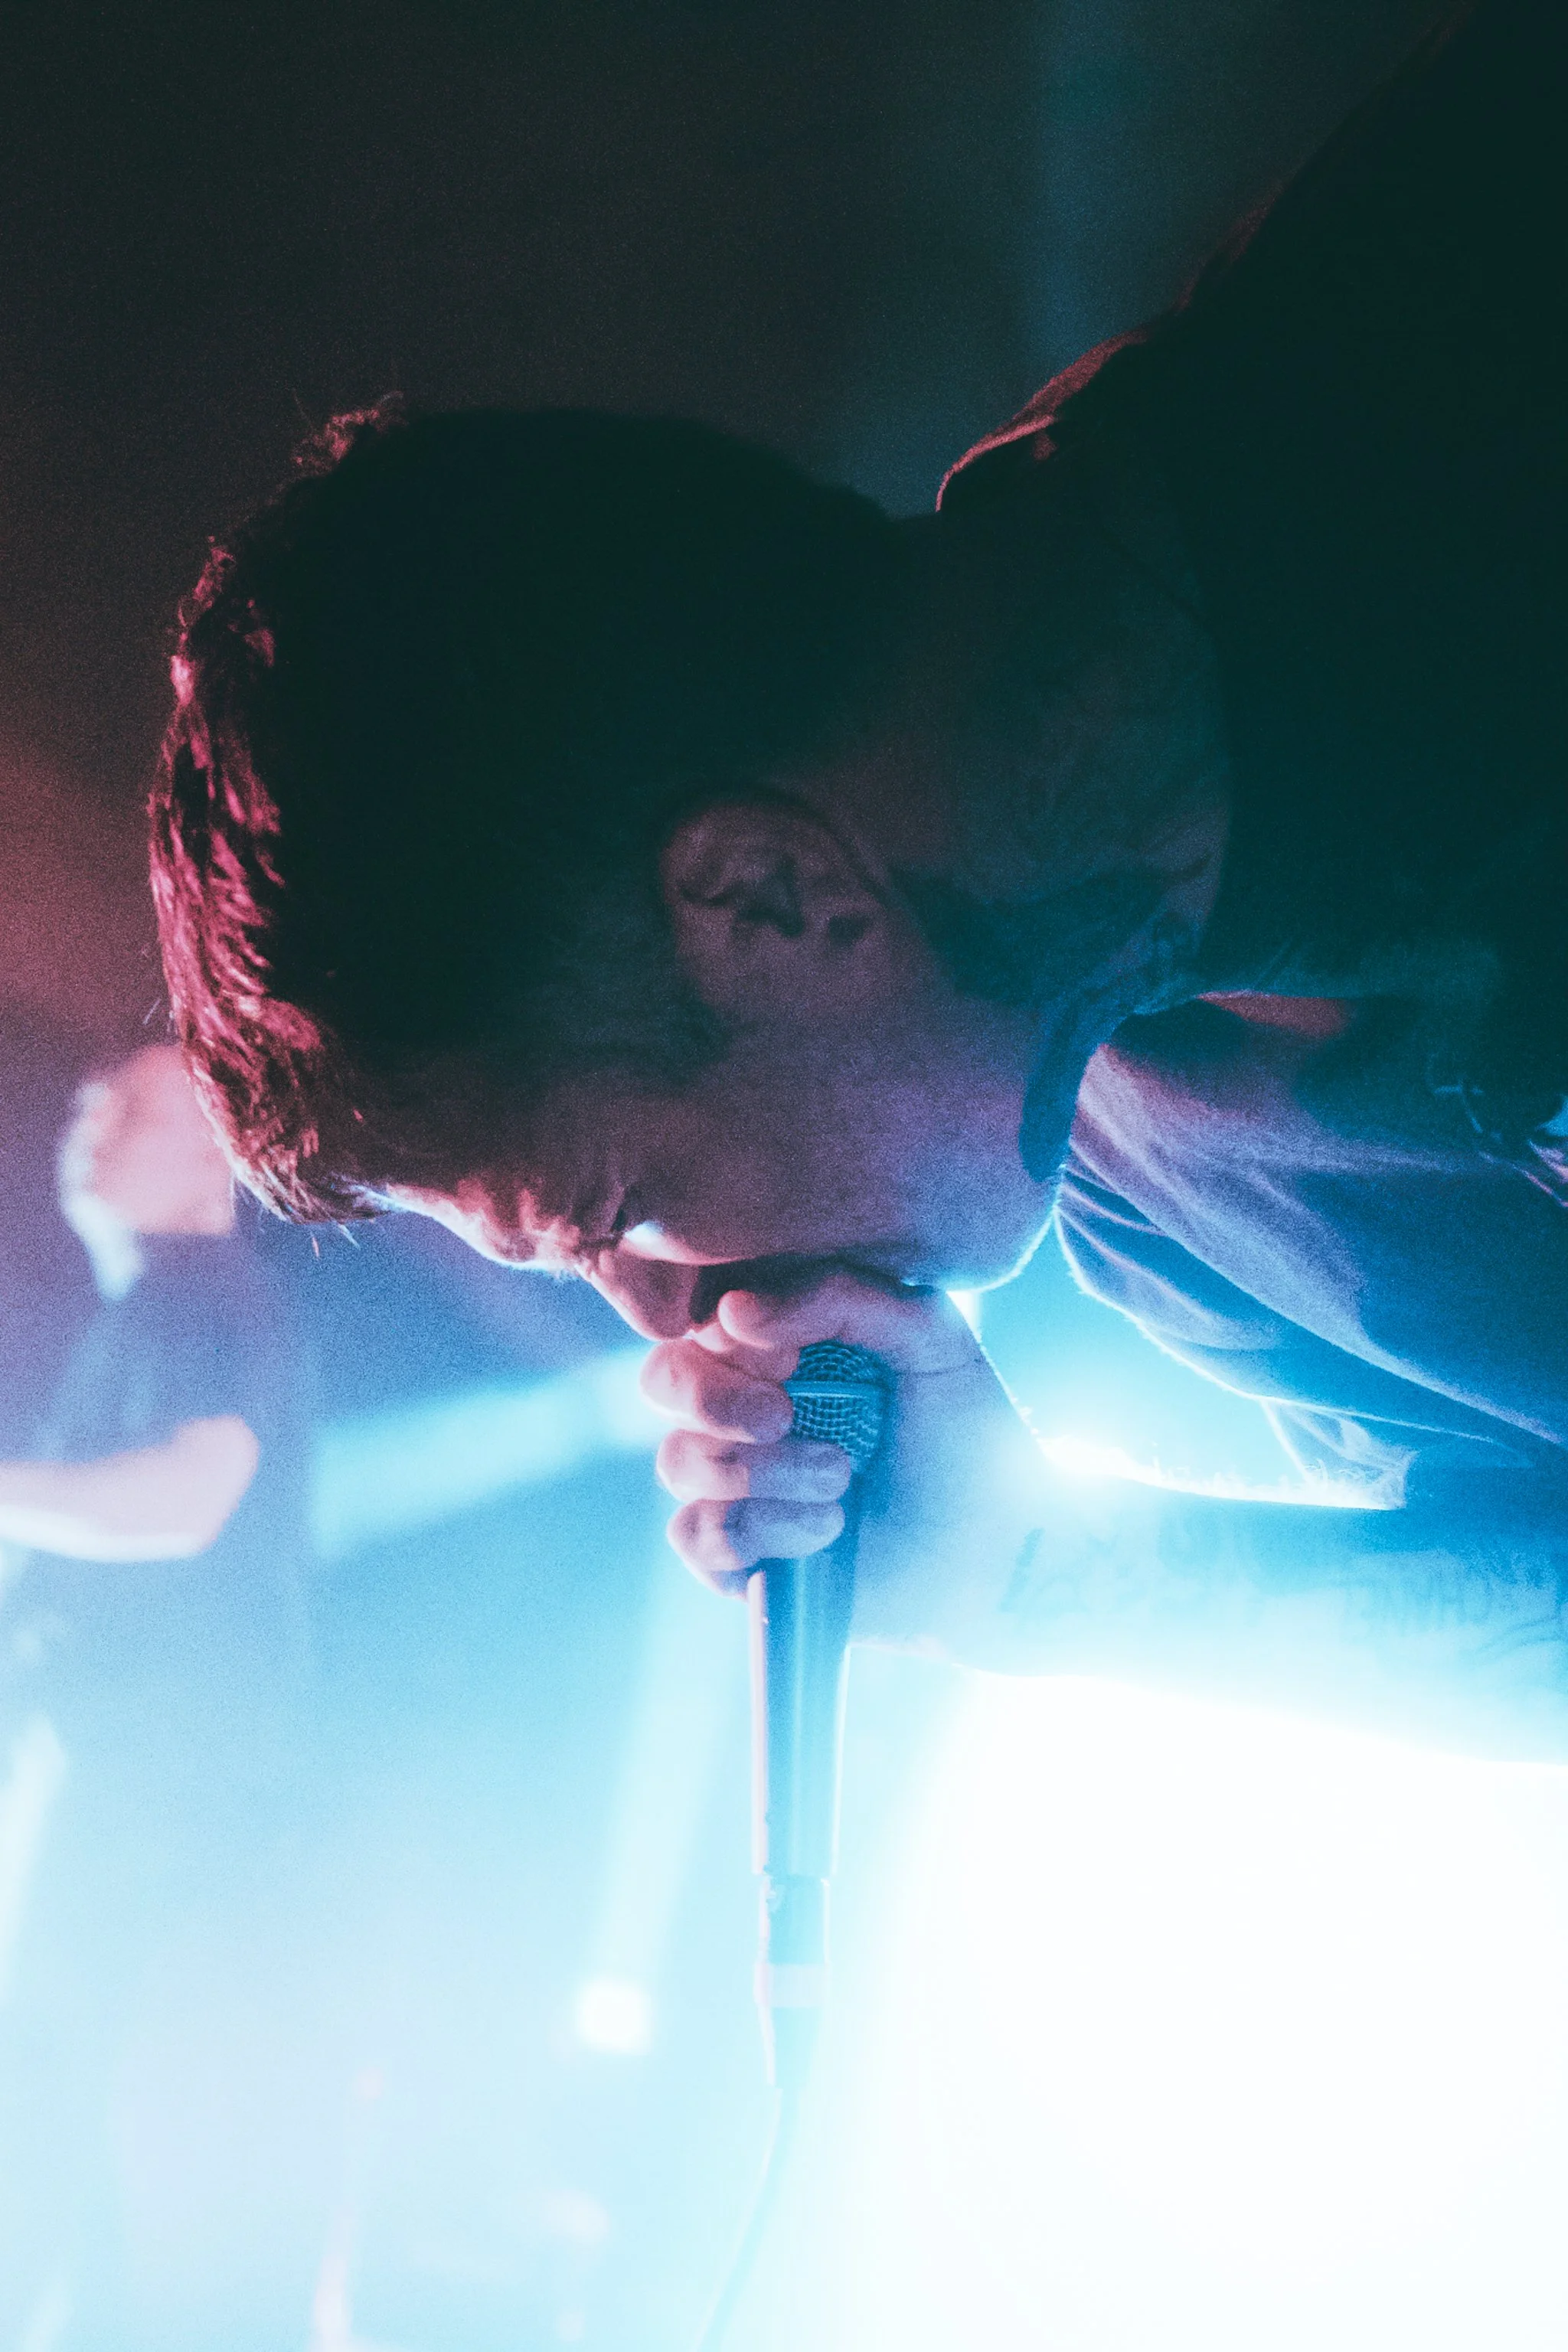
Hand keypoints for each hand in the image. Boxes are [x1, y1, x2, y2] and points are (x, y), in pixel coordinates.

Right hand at [641, 1271, 1061, 1662]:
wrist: (999, 1544)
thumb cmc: (967, 1434)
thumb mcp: (927, 1338)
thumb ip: (841, 1297)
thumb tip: (732, 1312)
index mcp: (782, 1345)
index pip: (703, 1318)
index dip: (730, 1337)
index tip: (792, 1356)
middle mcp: (746, 1408)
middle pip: (663, 1380)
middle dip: (715, 1398)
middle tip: (783, 1416)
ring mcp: (738, 1484)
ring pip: (679, 1461)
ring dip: (762, 1472)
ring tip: (840, 1480)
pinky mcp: (739, 1555)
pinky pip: (695, 1534)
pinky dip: (762, 1529)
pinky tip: (827, 1530)